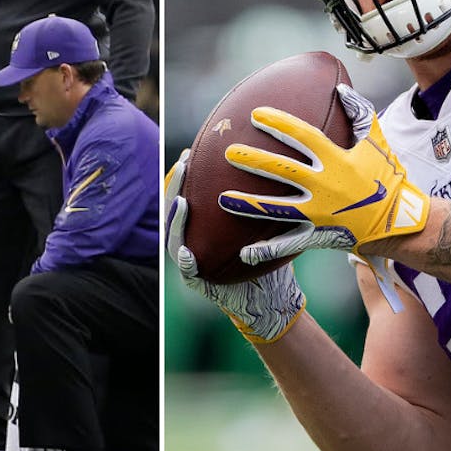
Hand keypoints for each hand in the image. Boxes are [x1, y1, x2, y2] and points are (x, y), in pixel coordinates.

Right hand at [165, 150, 305, 342]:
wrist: (272, 297)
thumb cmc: (271, 257)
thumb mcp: (266, 226)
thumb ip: (261, 203)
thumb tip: (276, 163)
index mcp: (203, 228)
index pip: (186, 196)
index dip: (182, 177)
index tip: (187, 153)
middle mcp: (192, 241)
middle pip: (174, 211)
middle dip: (174, 188)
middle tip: (182, 165)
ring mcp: (191, 263)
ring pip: (174, 238)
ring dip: (175, 220)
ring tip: (181, 201)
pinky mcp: (196, 284)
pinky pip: (187, 270)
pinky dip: (184, 260)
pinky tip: (184, 250)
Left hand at [221, 84, 429, 258]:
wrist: (399, 222)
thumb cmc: (388, 179)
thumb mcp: (377, 142)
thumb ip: (359, 114)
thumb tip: (341, 89)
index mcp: (337, 160)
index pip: (302, 136)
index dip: (279, 124)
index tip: (256, 115)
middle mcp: (324, 186)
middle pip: (282, 170)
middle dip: (253, 160)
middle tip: (229, 152)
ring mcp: (319, 213)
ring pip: (277, 207)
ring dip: (248, 204)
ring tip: (222, 198)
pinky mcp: (317, 235)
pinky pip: (288, 243)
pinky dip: (267, 249)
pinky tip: (244, 252)